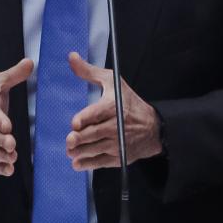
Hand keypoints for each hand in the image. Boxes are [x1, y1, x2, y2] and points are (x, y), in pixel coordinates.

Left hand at [65, 52, 161, 169]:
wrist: (153, 127)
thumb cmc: (129, 103)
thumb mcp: (112, 82)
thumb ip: (89, 71)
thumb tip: (71, 57)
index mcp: (113, 107)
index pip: (96, 114)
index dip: (83, 120)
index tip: (75, 124)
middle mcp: (115, 126)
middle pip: (93, 134)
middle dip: (78, 139)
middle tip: (70, 140)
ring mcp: (117, 144)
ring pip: (94, 150)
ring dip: (79, 152)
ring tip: (70, 151)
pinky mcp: (118, 157)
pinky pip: (100, 162)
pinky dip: (87, 164)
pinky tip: (77, 162)